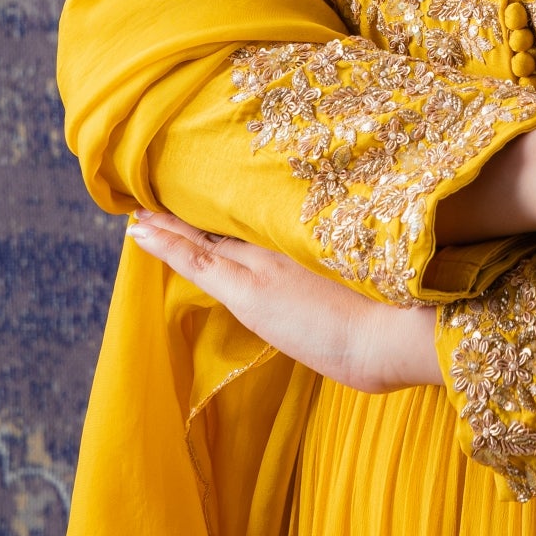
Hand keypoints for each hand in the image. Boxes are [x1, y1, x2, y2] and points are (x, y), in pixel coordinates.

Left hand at [125, 209, 439, 391]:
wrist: (391, 336)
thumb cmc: (393, 316)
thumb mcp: (367, 284)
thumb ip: (343, 274)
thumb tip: (336, 284)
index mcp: (308, 243)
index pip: (252, 226)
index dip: (225, 216)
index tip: (204, 204)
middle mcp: (283, 246)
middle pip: (226, 229)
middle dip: (191, 217)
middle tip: (157, 199)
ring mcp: (265, 267)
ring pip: (205, 242)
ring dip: (172, 229)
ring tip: (142, 216)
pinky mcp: (250, 292)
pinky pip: (198, 262)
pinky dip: (169, 247)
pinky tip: (144, 235)